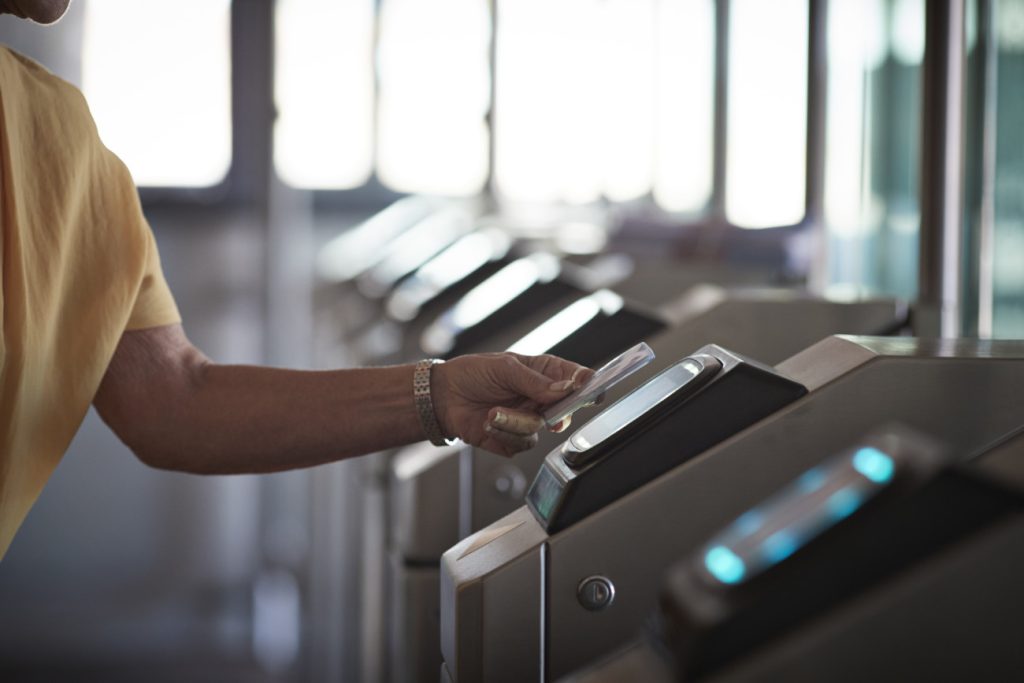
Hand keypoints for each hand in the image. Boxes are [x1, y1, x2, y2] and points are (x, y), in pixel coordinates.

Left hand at [432, 352, 593, 456]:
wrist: (443, 397)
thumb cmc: (471, 374)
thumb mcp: (504, 367)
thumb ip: (534, 381)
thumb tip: (563, 389)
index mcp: (544, 374)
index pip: (576, 379)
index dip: (586, 385)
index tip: (589, 388)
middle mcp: (540, 399)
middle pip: (565, 411)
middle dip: (551, 412)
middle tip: (540, 407)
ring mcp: (529, 420)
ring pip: (539, 431)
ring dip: (514, 422)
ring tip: (492, 412)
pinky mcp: (514, 439)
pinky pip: (520, 445)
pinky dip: (502, 434)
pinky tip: (487, 423)